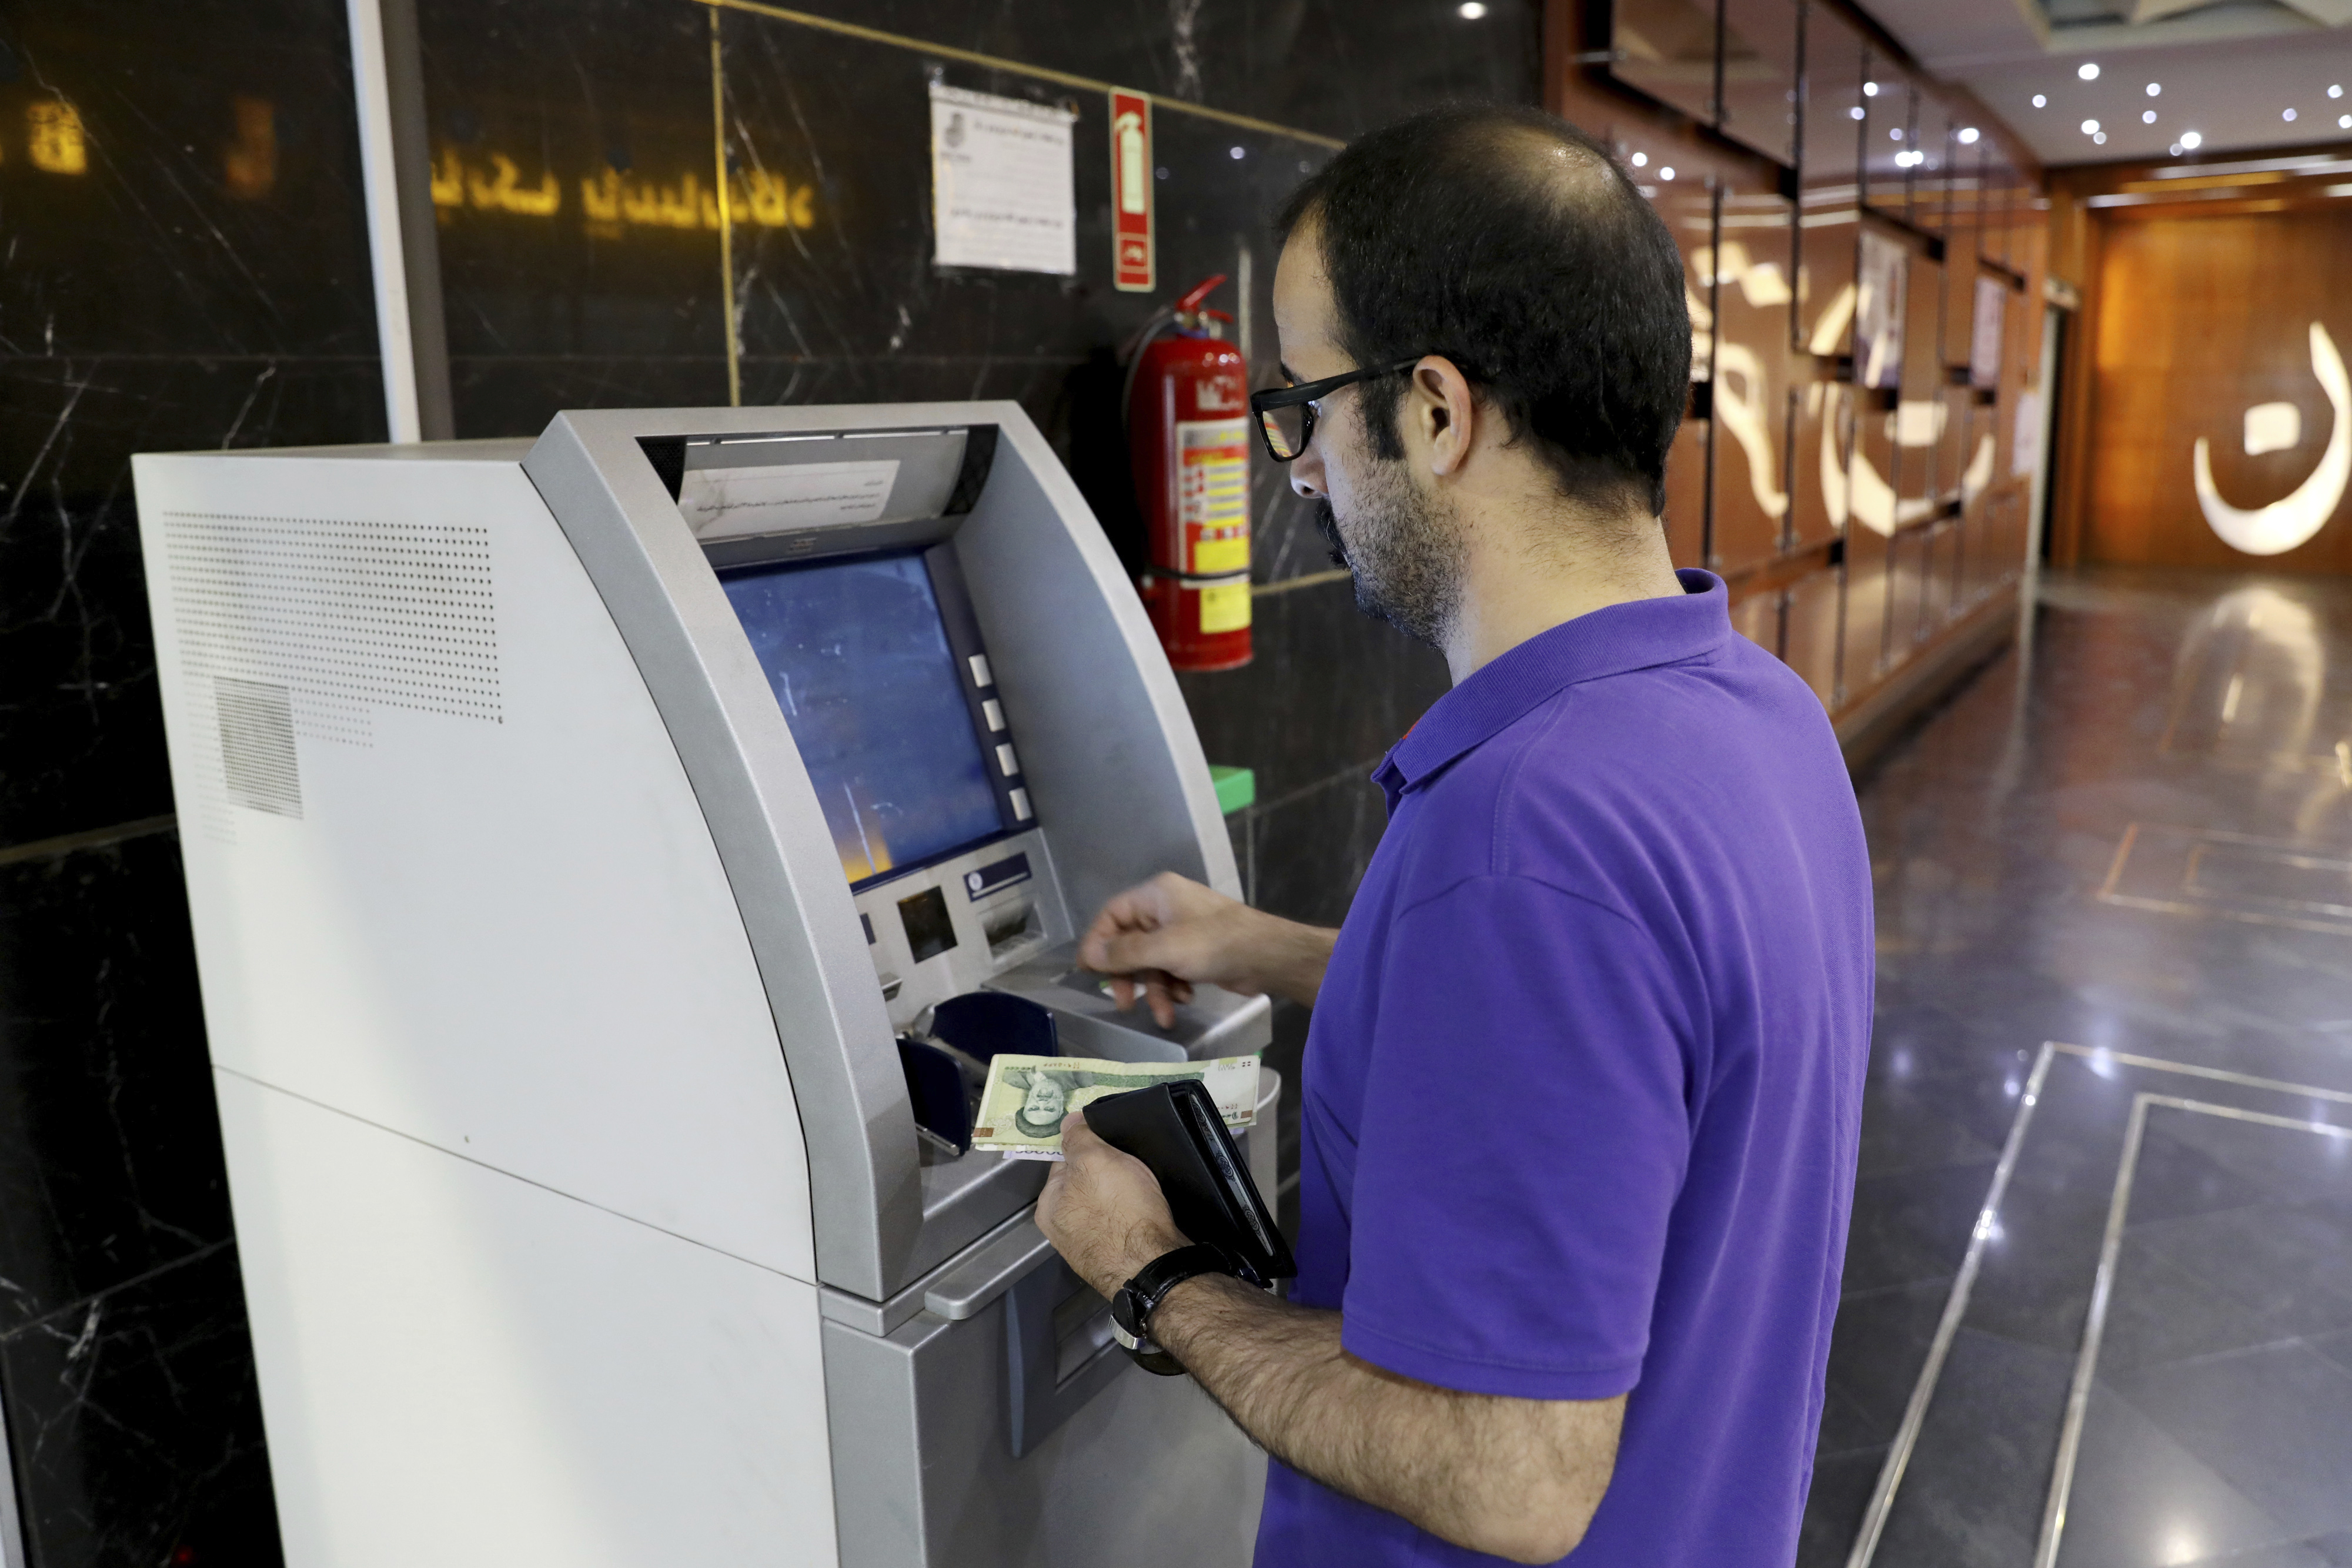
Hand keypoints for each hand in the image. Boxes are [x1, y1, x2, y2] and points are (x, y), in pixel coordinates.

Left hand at [1034, 1111, 1188, 1298]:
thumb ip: (1079, 1139)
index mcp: (1049, 1207)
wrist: (1154, 1267)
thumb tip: (1068, 1121)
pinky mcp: (1117, 1261)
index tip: (1111, 1146)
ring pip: (1108, 1207)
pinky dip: (1136, 1217)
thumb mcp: (1095, 1160)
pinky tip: (1150, 1211)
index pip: (1064, 1164)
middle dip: (1107, 1175)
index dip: (1089, 1149)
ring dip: (1124, 1196)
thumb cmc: (1121, 1212)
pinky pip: (1125, 1226)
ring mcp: (1090, 1250)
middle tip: (1132, 1166)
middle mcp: (1063, 1231)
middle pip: (1086, 1186)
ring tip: (1145, 1188)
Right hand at [1078, 871, 1333, 1025]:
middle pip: (1130, 943)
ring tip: (1165, 1014)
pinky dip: (1173, 987)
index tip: (1089, 972)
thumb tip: (1089, 956)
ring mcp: (1182, 931)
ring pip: (1151, 962)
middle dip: (1129, 976)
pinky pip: (1171, 969)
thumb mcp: (1165, 949)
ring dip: (1155, 990)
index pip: (1112, 915)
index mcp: (1156, 895)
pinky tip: (1185, 1000)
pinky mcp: (1196, 951)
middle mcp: (1166, 909)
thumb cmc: (1214, 944)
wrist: (1268, 956)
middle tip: (1125, 1003)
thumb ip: (1125, 953)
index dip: (1098, 943)